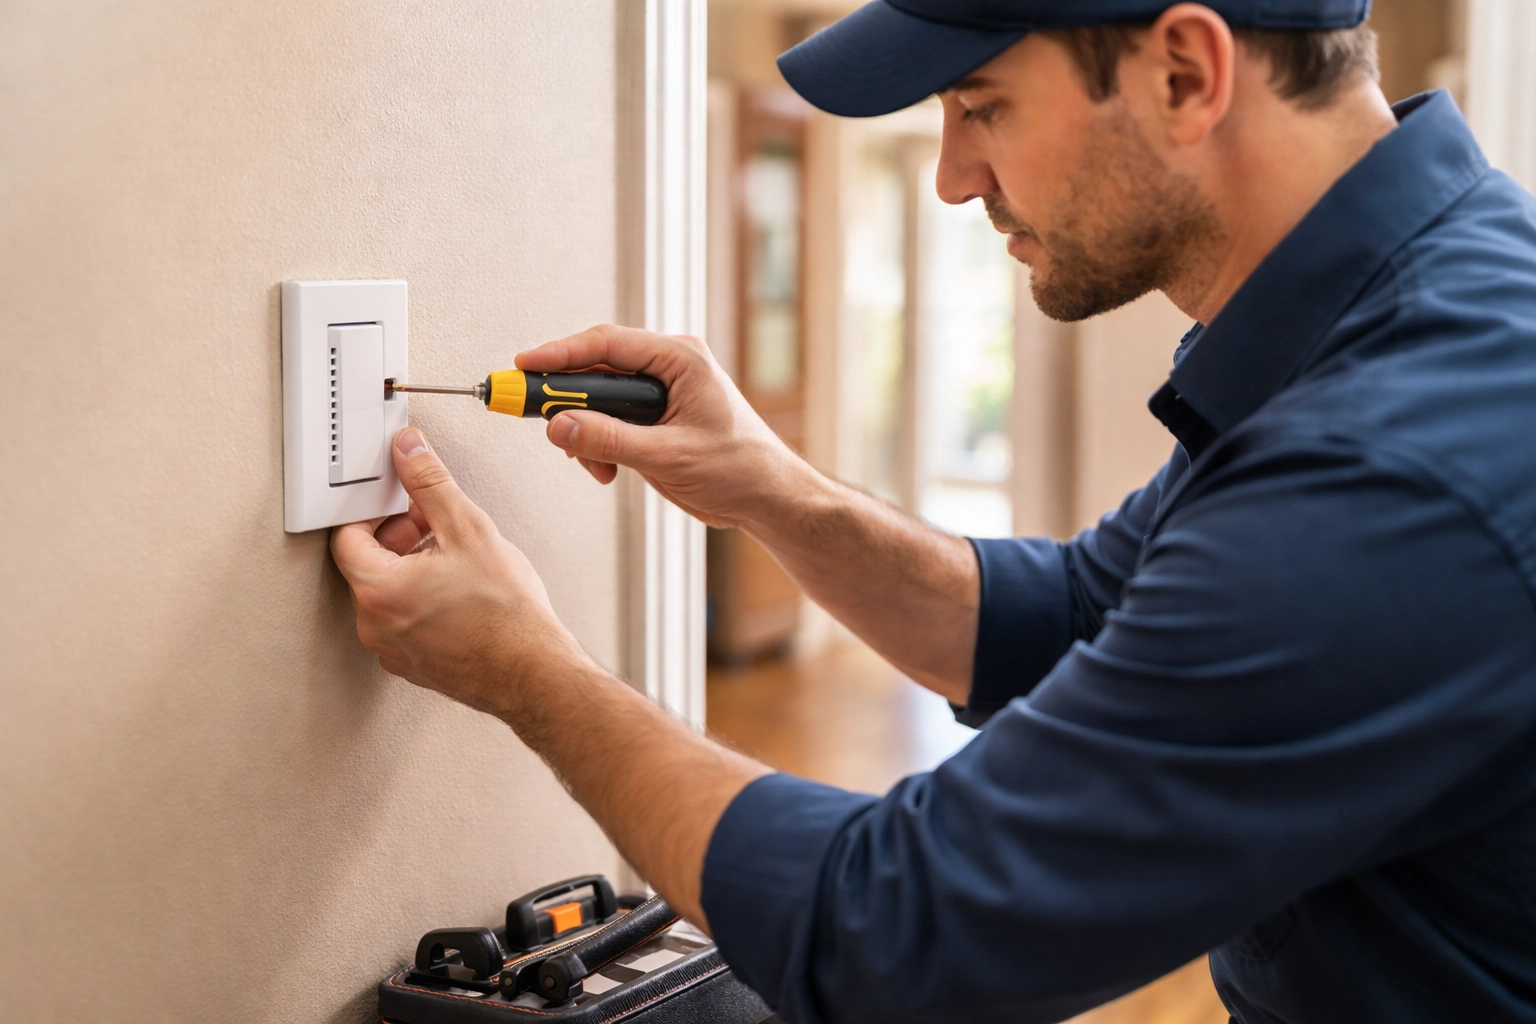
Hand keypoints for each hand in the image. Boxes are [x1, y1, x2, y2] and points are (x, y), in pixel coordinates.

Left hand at [330, 426, 589, 715]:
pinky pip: (403, 620)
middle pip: (366, 563)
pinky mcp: (413, 664)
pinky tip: (460, 592)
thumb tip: (408, 451)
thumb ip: (430, 484)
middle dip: (398, 537)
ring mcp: (392, 649)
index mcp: (378, 589)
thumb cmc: (506, 615)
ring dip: (412, 568)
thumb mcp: (469, 530)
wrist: (534, 673)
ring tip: (455, 560)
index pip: (347, 534)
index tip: (401, 503)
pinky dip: (422, 600)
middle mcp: (374, 625)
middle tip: (435, 527)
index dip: (375, 511)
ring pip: (387, 593)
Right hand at [516, 325, 806, 529]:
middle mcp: (669, 368)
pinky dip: (599, 445)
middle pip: (597, 369)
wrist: (767, 499)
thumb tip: (558, 425)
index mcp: (680, 359)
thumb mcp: (668, 455)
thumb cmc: (741, 468)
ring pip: (599, 400)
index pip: (608, 344)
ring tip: (592, 463)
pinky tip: (609, 470)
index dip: (561, 354)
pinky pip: (610, 422)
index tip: (524, 366)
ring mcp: (661, 394)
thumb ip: (609, 439)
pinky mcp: (655, 420)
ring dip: (585, 431)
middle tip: (537, 417)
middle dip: (569, 401)